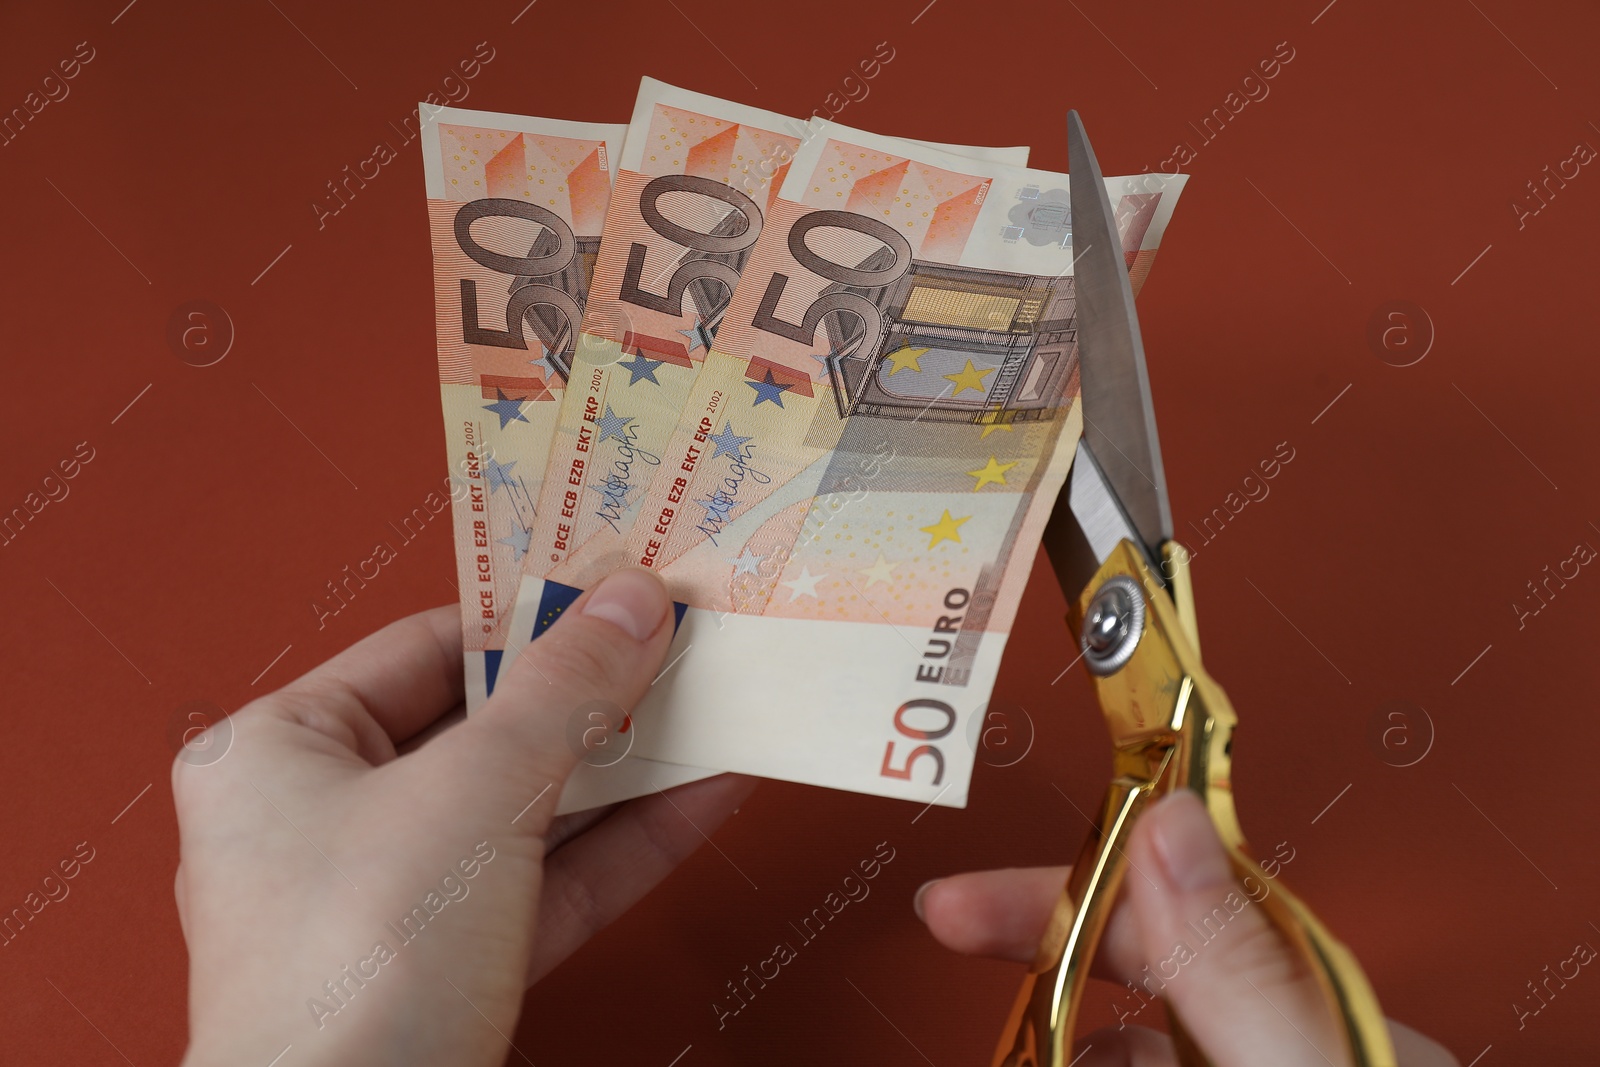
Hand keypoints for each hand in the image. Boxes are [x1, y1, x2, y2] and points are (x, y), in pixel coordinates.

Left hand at [174, 568, 754, 1066]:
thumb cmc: (358, 962)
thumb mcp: (474, 791)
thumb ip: (564, 689)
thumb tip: (632, 599)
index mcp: (276, 751)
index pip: (422, 648)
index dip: (530, 616)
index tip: (617, 589)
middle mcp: (321, 820)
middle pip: (483, 728)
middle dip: (591, 694)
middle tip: (678, 645)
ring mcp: (390, 903)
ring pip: (526, 808)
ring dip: (624, 766)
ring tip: (712, 708)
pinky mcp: (452, 969)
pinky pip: (547, 882)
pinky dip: (624, 842)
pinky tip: (703, 796)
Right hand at [916, 790, 1456, 1065]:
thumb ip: (1240, 969)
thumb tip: (1165, 827)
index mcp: (1313, 1014)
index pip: (1165, 905)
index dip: (1051, 895)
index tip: (953, 908)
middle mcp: (1273, 1053)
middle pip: (1126, 988)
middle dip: (1040, 986)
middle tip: (962, 975)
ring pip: (1117, 1056)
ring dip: (1055, 1045)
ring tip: (1020, 1042)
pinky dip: (1083, 1063)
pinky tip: (1054, 1057)